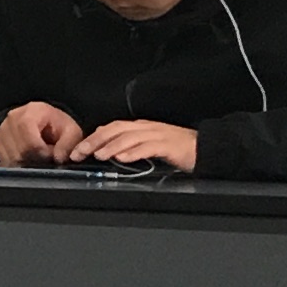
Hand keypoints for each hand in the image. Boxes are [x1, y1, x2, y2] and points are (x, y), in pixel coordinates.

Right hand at [0, 100, 83, 167]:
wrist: (47, 123)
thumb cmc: (59, 127)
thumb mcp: (72, 132)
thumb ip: (67, 145)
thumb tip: (58, 158)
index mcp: (32, 111)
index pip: (29, 137)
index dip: (40, 151)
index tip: (50, 155)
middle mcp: (13, 117)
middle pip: (19, 150)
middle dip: (35, 159)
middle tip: (46, 156)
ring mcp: (2, 128)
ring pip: (11, 157)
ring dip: (26, 162)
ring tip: (37, 155)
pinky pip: (4, 159)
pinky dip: (17, 163)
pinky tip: (27, 157)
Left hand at [77, 119, 198, 171]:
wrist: (208, 148)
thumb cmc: (179, 149)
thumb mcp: (151, 146)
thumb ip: (132, 146)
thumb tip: (110, 153)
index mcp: (142, 127)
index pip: (112, 127)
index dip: (93, 137)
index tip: (78, 149)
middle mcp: (148, 128)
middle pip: (116, 129)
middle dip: (95, 140)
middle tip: (79, 152)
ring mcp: (159, 135)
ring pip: (129, 137)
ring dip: (111, 146)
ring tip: (97, 155)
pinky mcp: (170, 146)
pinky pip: (149, 147)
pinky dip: (134, 152)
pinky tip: (122, 158)